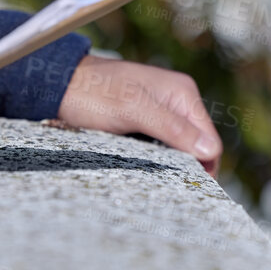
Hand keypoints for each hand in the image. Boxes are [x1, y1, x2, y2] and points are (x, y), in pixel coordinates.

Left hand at [56, 55, 221, 175]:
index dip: (201, 166)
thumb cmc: (94, 92)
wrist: (60, 84)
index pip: (210, 141)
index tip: (182, 186)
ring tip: (149, 174)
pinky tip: (140, 165)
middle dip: (185, 166)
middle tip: (163, 184)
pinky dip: (155, 159)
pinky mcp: (145, 121)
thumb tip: (209, 151)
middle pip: (197, 146)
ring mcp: (162, 111)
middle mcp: (177, 101)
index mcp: (183, 93)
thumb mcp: (132, 109)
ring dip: (169, 164)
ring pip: (178, 149)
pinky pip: (161, 147)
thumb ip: (171, 128)